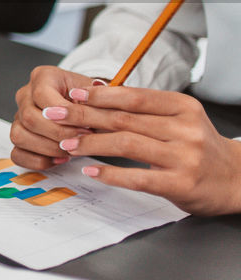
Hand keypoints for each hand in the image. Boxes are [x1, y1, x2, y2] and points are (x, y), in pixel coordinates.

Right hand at [10, 66, 100, 169]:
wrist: (89, 108)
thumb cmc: (92, 100)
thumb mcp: (98, 92)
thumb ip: (95, 99)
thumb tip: (89, 108)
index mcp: (43, 77)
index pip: (41, 95)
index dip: (62, 114)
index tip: (85, 125)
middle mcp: (26, 95)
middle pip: (29, 118)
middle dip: (58, 134)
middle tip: (81, 139)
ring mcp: (19, 117)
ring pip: (19, 136)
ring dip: (48, 148)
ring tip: (71, 149)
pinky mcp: (20, 136)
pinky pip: (17, 154)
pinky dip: (38, 161)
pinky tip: (59, 159)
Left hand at [42, 85, 240, 215]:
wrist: (237, 180)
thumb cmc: (200, 148)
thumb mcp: (181, 120)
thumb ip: (146, 111)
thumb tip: (97, 99)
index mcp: (183, 108)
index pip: (134, 97)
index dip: (100, 95)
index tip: (73, 95)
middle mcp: (185, 130)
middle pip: (124, 119)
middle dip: (85, 116)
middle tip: (56, 116)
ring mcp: (185, 157)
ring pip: (126, 144)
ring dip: (91, 143)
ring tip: (68, 144)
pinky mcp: (181, 184)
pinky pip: (138, 177)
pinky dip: (111, 173)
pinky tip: (91, 171)